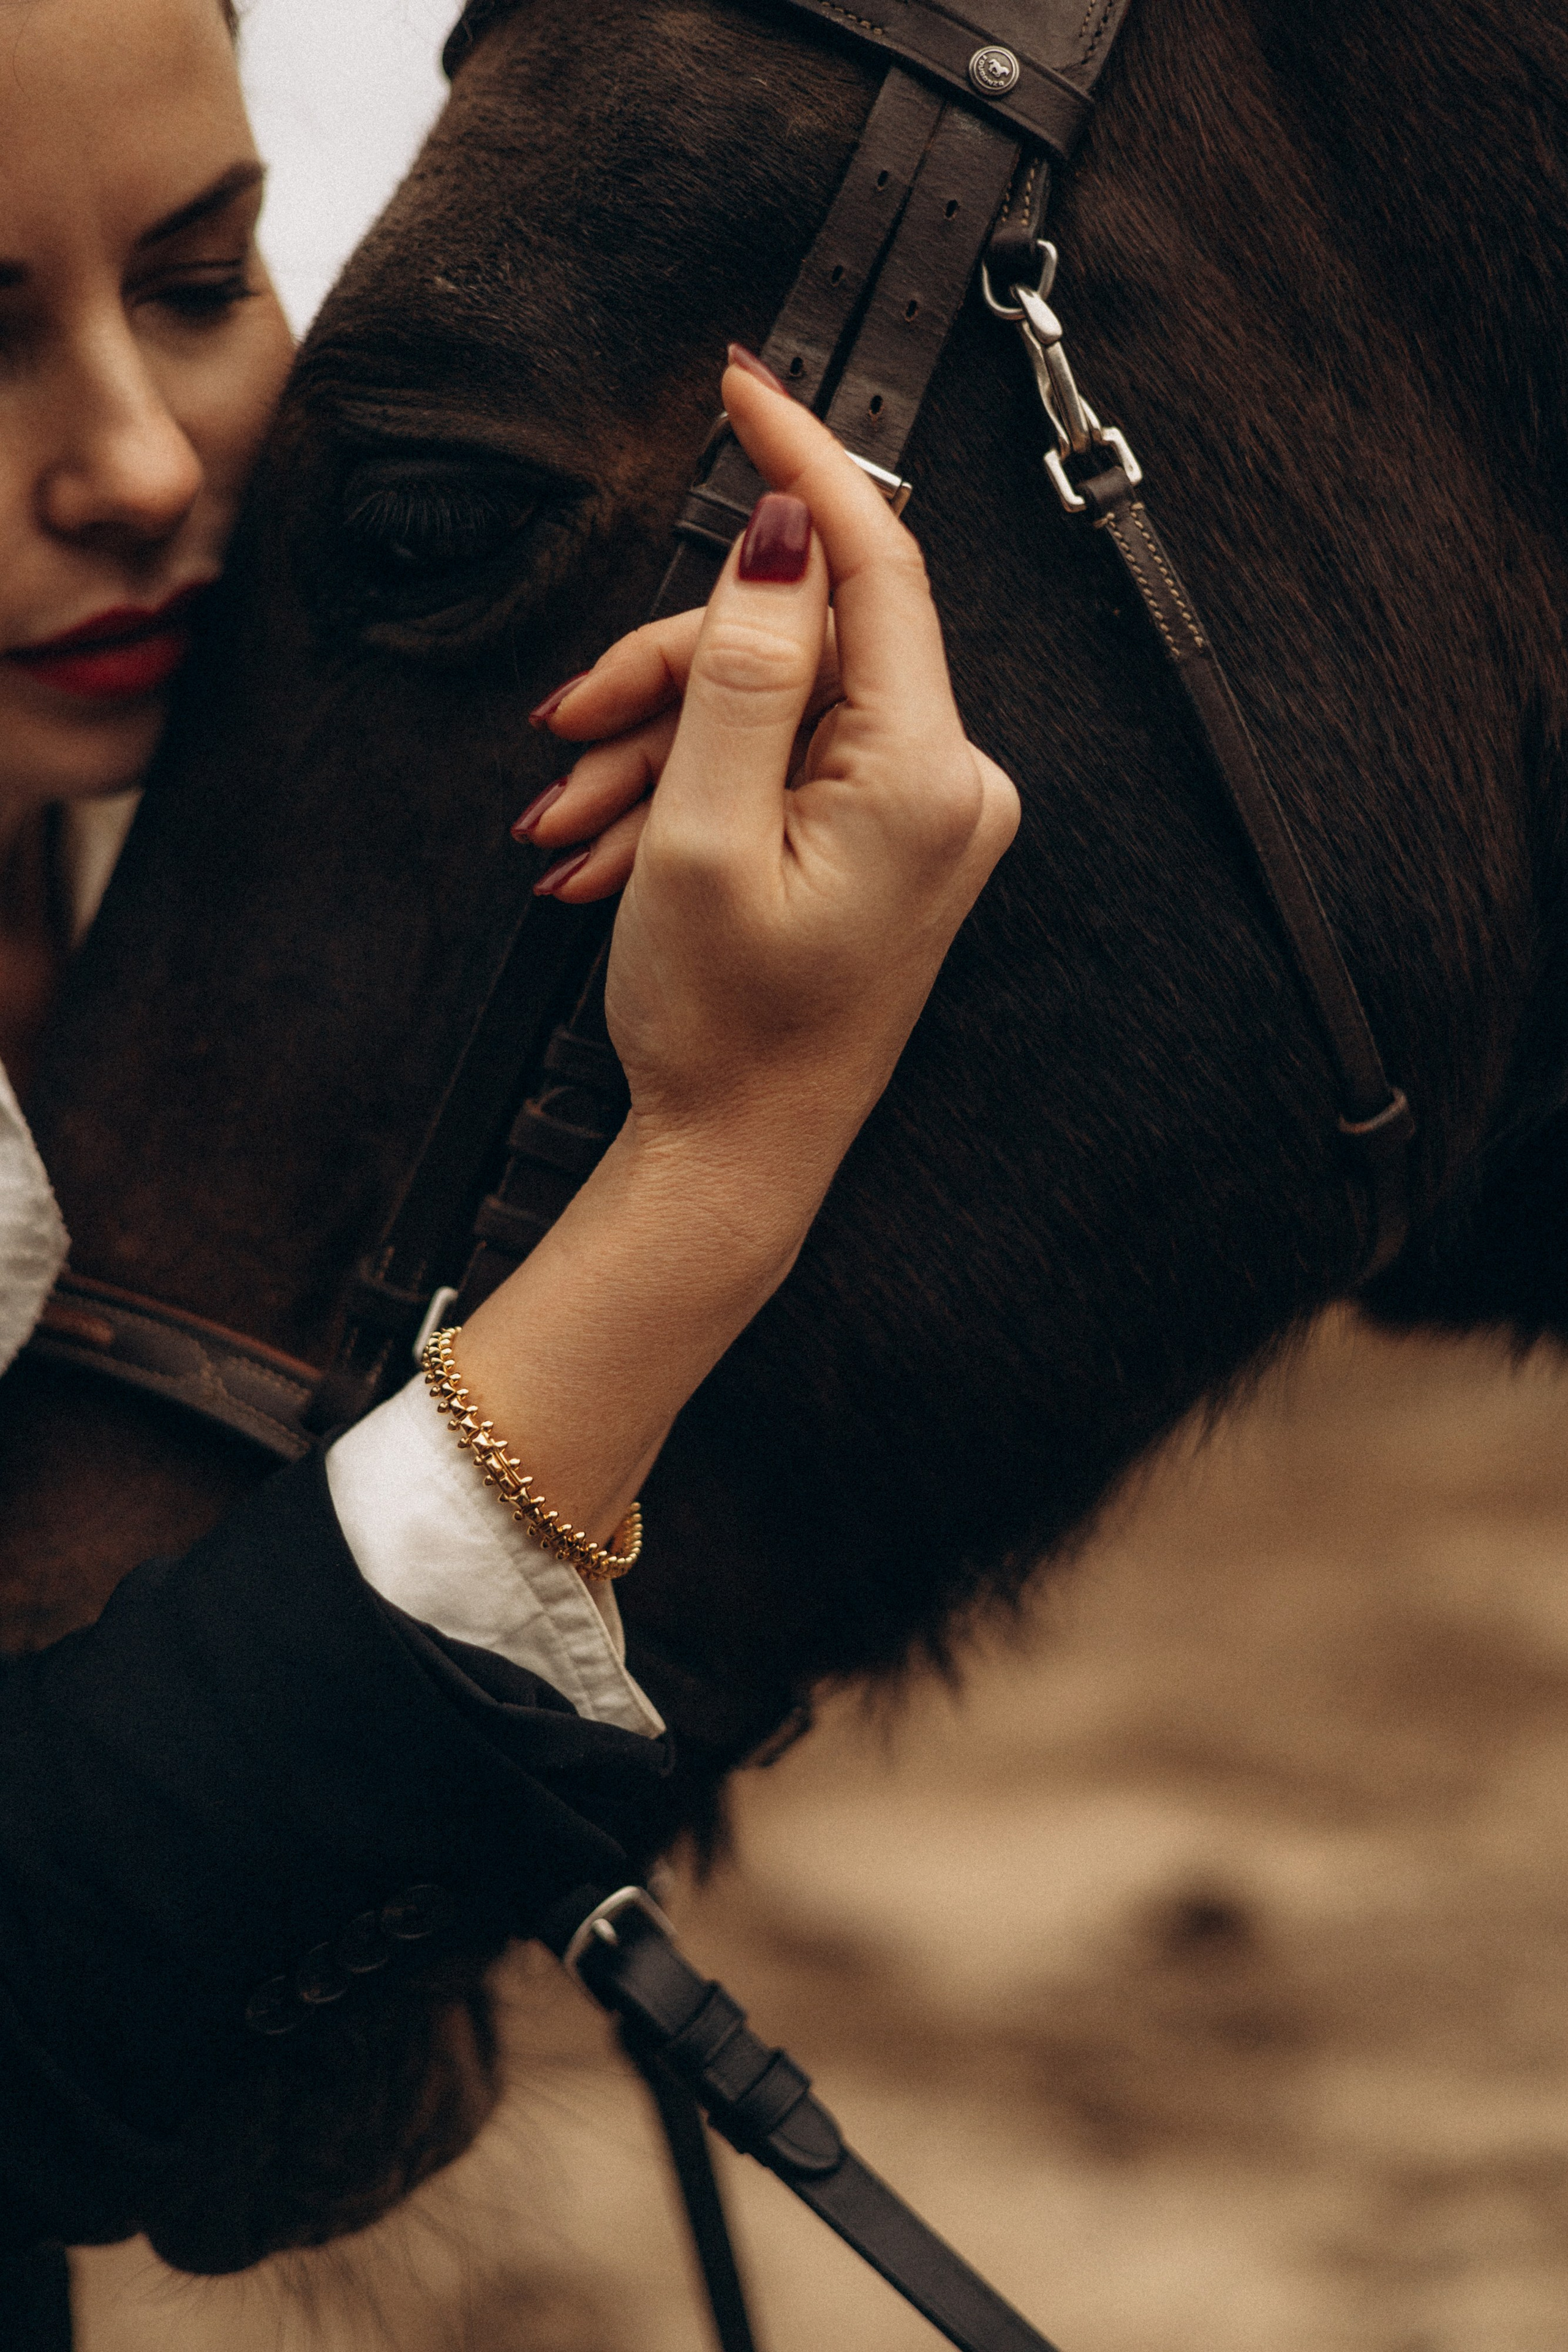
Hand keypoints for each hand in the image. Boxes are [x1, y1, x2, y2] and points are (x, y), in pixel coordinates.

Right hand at [463, 360, 1016, 1540]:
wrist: (735, 1167)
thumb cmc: (724, 1031)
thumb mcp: (701, 833)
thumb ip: (742, 668)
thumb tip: (787, 530)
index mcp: (927, 774)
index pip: (875, 562)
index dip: (803, 463)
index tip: (742, 386)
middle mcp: (947, 785)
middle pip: (793, 643)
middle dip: (662, 676)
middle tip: (564, 737)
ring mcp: (916, 818)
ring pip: (766, 707)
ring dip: (652, 748)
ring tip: (570, 834)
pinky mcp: (880, 844)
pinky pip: (774, 769)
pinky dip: (683, 793)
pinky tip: (610, 852)